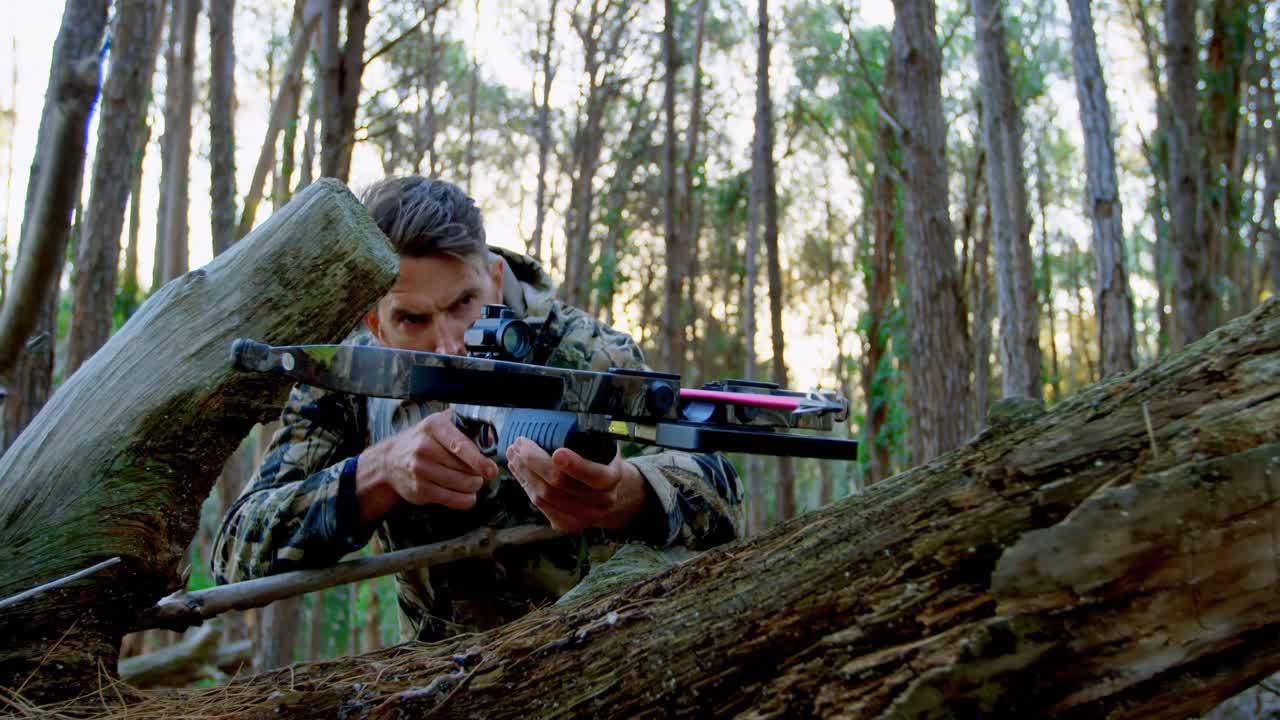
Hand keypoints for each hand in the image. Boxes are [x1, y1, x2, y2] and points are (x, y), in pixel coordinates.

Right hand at [356, 410, 498, 522]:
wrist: (391, 460)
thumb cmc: (425, 440)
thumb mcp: (440, 425)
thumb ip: (465, 427)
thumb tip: (490, 441)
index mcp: (434, 426)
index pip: (460, 445)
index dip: (478, 460)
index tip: (491, 470)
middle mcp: (423, 447)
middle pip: (464, 468)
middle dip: (478, 474)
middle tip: (480, 473)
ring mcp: (419, 470)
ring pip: (460, 485)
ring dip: (473, 486)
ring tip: (473, 482)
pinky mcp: (419, 490)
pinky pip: (452, 500)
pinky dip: (465, 500)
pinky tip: (467, 495)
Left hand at [505, 437, 648, 532]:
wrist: (606, 490)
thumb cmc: (600, 459)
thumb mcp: (603, 444)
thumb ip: (589, 434)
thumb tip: (560, 412)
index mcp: (612, 479)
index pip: (593, 474)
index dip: (574, 465)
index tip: (556, 452)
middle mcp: (601, 502)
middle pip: (559, 485)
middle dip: (534, 462)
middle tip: (520, 443)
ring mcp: (583, 517)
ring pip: (544, 496)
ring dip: (524, 473)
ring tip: (513, 453)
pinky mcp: (566, 524)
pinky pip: (539, 506)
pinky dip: (525, 485)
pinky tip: (518, 469)